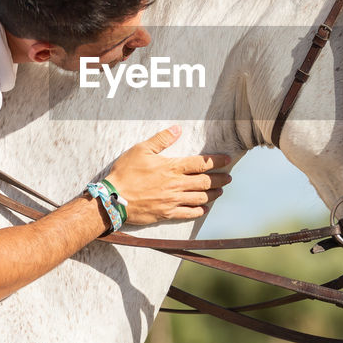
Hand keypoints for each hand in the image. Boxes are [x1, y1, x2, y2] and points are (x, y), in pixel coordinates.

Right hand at [105, 125, 231, 224]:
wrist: (113, 199)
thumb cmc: (126, 172)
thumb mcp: (141, 149)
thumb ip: (161, 139)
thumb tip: (177, 129)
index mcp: (172, 167)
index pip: (201, 163)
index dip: (217, 161)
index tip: (227, 160)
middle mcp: (176, 185)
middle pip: (205, 182)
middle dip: (220, 179)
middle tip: (229, 178)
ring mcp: (172, 201)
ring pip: (200, 198)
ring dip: (213, 194)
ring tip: (220, 192)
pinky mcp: (166, 213)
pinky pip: (188, 213)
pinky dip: (199, 211)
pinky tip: (204, 209)